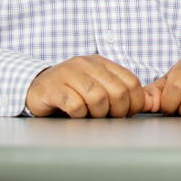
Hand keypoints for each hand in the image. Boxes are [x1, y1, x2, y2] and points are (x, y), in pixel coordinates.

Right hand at [25, 55, 144, 117]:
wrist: (35, 86)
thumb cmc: (70, 90)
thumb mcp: (96, 84)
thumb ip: (117, 90)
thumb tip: (145, 103)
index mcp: (100, 62)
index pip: (131, 81)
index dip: (135, 101)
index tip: (129, 113)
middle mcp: (85, 64)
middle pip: (116, 91)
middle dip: (118, 111)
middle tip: (110, 117)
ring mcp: (68, 74)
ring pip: (97, 97)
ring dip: (98, 113)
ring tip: (91, 116)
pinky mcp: (52, 88)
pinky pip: (75, 105)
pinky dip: (79, 115)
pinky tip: (75, 114)